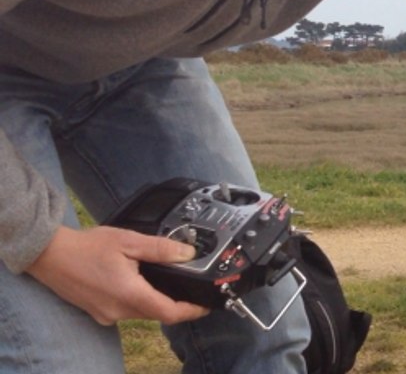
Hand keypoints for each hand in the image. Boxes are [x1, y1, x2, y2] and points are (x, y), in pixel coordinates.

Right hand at [26, 226, 209, 325]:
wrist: (49, 255)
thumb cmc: (87, 246)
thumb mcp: (129, 241)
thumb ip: (161, 249)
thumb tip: (187, 254)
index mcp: (130, 294)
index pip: (170, 313)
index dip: (192, 311)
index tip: (206, 305)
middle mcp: (118, 311)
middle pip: (157, 314)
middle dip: (176, 304)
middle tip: (190, 288)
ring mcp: (106, 314)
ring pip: (142, 313)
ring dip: (156, 301)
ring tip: (168, 281)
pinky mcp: (98, 312)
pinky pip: (126, 311)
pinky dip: (138, 300)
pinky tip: (140, 282)